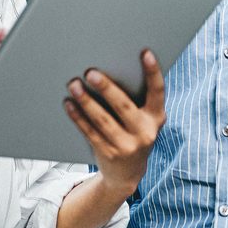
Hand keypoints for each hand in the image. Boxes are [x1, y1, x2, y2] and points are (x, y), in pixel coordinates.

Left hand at [64, 50, 165, 197]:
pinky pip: (90, 132)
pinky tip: (69, 104)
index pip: (158, 92)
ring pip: (103, 120)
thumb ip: (136, 101)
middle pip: (124, 106)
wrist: (127, 175)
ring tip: (74, 85)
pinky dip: (78, 117)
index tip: (145, 53)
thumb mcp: (143, 121)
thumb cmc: (133, 134)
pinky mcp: (108, 154)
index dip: (153, 72)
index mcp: (156, 118)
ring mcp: (127, 146)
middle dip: (107, 88)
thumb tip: (108, 72)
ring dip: (86, 101)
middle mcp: (145, 133)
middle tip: (91, 73)